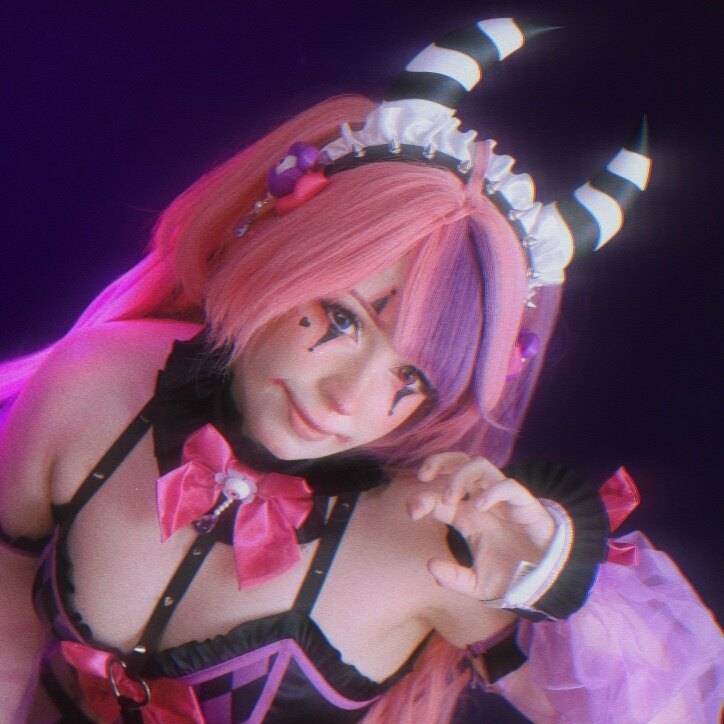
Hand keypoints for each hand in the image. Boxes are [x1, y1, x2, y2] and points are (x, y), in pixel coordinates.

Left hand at [407, 452, 555, 601]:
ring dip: (460, 476)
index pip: (438, 496)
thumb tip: (430, 566)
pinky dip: (492, 491)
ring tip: (451, 499)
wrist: (547, 583)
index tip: (412, 512)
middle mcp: (481, 502)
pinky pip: (508, 485)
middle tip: (424, 478)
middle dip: (438, 463)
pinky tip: (480, 507)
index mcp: (467, 518)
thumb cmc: (511, 578)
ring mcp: (502, 500)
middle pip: (458, 463)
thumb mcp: (477, 586)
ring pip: (479, 465)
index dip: (422, 498)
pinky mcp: (524, 504)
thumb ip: (454, 579)